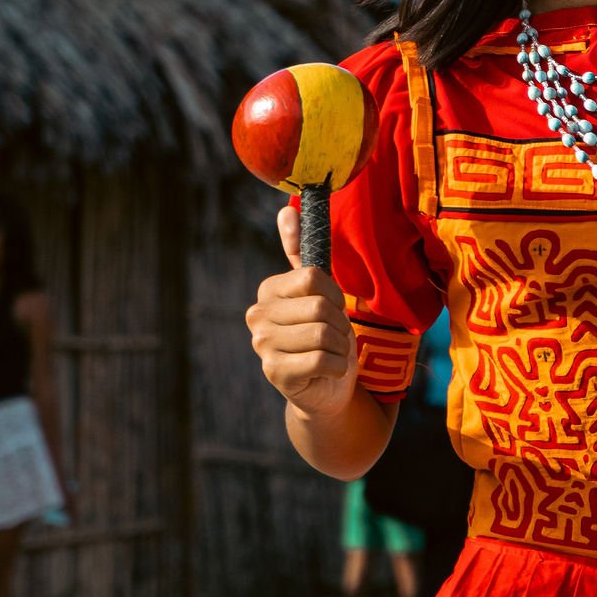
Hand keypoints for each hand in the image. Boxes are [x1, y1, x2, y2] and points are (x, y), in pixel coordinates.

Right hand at [245, 203, 356, 417]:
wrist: (327, 385)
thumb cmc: (325, 335)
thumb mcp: (317, 292)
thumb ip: (300, 252)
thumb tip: (286, 210)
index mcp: (268, 291)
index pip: (312, 277)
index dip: (334, 295)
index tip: (332, 309)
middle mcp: (257, 316)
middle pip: (320, 307)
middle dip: (339, 325)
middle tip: (333, 337)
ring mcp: (262, 346)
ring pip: (323, 334)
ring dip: (339, 346)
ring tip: (330, 353)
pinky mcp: (275, 373)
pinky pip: (322, 359)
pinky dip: (336, 366)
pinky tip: (326, 370)